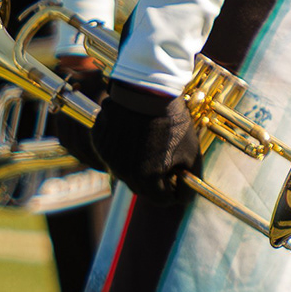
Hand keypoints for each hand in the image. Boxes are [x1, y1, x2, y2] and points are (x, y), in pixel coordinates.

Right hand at [87, 77, 205, 198]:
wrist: (147, 91)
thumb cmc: (173, 122)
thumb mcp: (191, 153)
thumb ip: (189, 180)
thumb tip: (184, 194)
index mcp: (147, 180)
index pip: (163, 200)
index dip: (176, 193)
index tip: (181, 181)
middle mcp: (123, 172)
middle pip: (142, 189)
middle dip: (156, 183)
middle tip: (166, 165)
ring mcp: (108, 157)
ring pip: (125, 172)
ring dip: (138, 167)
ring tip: (150, 146)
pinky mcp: (99, 142)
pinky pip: (112, 156)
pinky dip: (123, 152)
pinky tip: (134, 135)